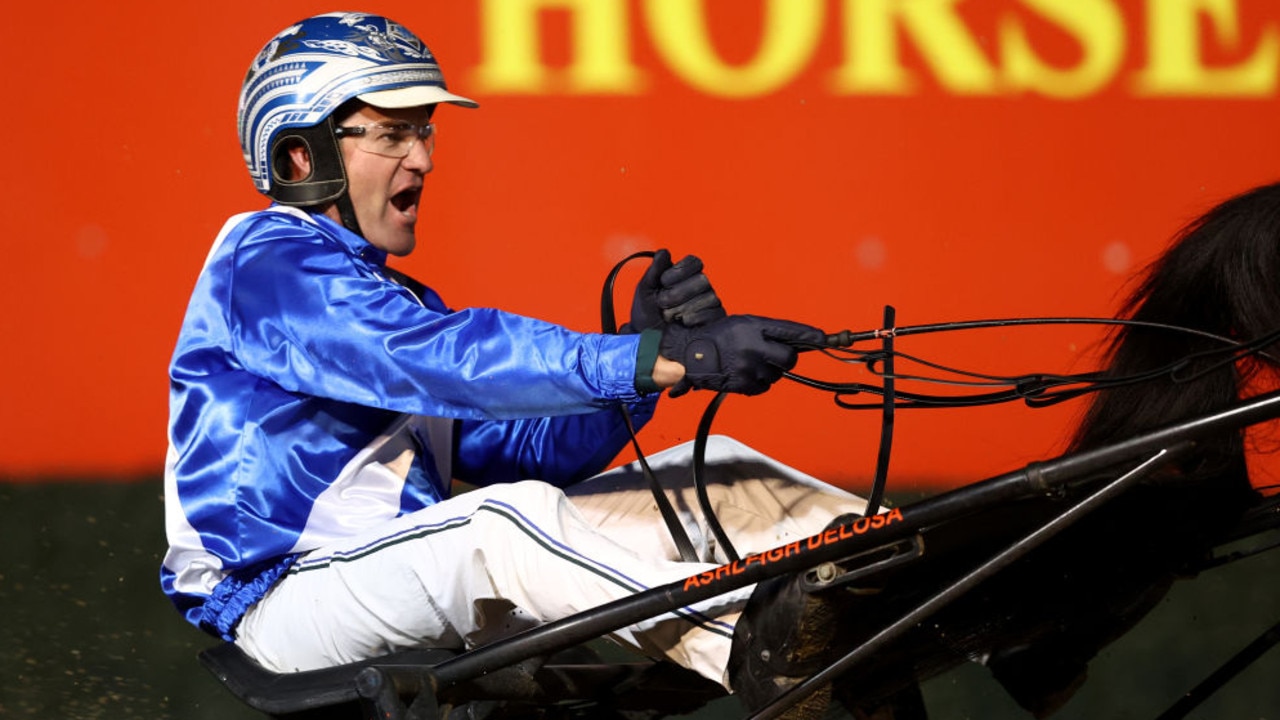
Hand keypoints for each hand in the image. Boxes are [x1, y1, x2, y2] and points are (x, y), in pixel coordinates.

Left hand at [625, 249, 725, 332]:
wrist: (649, 340)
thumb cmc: (647, 313)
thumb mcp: (646, 290)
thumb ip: (655, 270)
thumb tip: (664, 252)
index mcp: (687, 274)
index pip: (694, 262)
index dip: (678, 272)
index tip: (663, 282)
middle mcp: (702, 286)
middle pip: (702, 280)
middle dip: (678, 293)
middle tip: (662, 304)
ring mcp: (710, 303)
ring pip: (708, 297)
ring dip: (683, 308)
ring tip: (670, 317)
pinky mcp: (715, 320)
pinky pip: (713, 314)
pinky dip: (694, 318)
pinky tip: (682, 323)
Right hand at [659, 315, 824, 396]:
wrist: (691, 356)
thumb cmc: (716, 338)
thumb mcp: (741, 325)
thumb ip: (766, 331)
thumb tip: (794, 340)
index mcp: (754, 327)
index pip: (790, 331)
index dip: (810, 336)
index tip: (824, 338)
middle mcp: (754, 347)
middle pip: (789, 358)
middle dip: (787, 357)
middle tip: (777, 354)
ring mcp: (750, 368)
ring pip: (777, 374)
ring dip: (770, 370)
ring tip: (750, 362)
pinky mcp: (744, 384)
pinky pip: (764, 386)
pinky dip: (759, 381)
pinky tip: (745, 373)